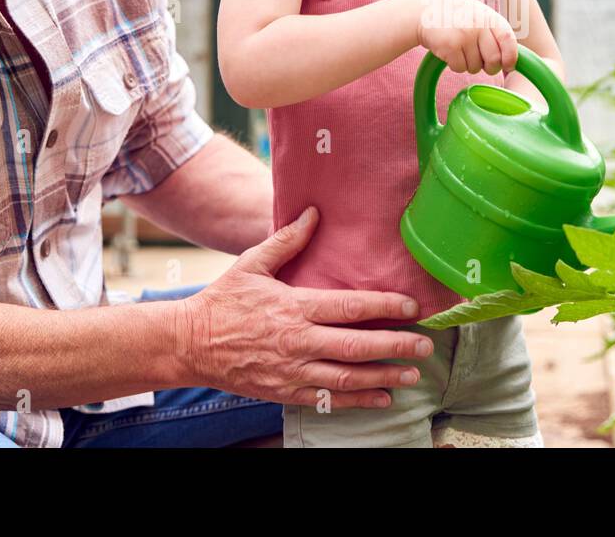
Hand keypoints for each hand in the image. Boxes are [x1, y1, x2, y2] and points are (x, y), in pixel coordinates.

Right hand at [177, 207, 431, 408]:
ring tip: (412, 375)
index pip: (350, 306)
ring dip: (384, 377)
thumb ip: (287, 240)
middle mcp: (298, 341)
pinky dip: (358, 402)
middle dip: (396, 346)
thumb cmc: (223, 300)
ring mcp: (293, 371)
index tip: (412, 307)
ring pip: (347, 378)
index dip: (385, 306)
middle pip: (357, 346)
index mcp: (295, 307)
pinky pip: (328, 400)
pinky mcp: (285, 392)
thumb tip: (313, 212)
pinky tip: (382, 399)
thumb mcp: (252, 264)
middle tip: (425, 346)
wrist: (188, 344)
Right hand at [414, 0, 517, 74]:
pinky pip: (460, 68)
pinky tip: (450, 53)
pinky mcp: (450, 46)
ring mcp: (464, 35)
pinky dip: (455, 66)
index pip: (508, 39)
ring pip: (476, 67)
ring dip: (469, 65)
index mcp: (489, 16)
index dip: (511, 57)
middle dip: (490, 68)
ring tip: (461, 51)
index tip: (508, 65)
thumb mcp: (478, 16)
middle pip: (494, 59)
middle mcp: (478, 25)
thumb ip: (495, 32)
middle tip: (483, 65)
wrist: (424, 13)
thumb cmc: (456, 18)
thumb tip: (512, 60)